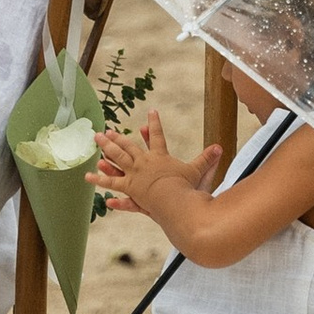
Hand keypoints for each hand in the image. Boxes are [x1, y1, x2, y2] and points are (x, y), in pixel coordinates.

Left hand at [93, 107, 221, 218]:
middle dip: (116, 139)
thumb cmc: (186, 188)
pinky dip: (104, 184)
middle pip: (128, 148)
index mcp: (160, 158)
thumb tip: (220, 147)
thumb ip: (208, 159)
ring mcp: (135, 178)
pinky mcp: (131, 191)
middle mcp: (144, 165)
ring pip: (116, 164)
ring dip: (105, 156)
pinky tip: (93, 182)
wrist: (175, 202)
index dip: (156, 124)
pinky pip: (114, 187)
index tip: (151, 112)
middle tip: (104, 132)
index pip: (158, 137)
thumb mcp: (199, 172)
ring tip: (95, 149)